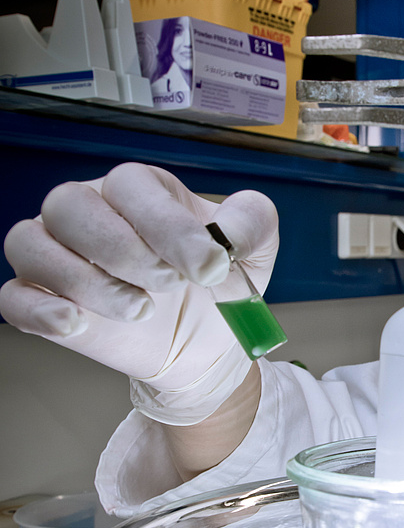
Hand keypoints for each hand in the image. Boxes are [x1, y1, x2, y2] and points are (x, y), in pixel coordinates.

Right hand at [0, 163, 279, 422]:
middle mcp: (92, 212)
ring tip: (142, 310)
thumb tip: (228, 230)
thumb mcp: (255, 247)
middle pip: (71, 205)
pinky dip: (39, 309)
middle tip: (170, 283)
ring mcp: (60, 255)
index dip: (168, 225)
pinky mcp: (44, 301)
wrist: (206, 342)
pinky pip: (14, 297)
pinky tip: (76, 323)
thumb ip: (252, 223)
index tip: (210, 266)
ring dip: (88, 281)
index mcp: (141, 192)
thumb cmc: (221, 283)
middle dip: (124, 249)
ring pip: (33, 244)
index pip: (131, 185)